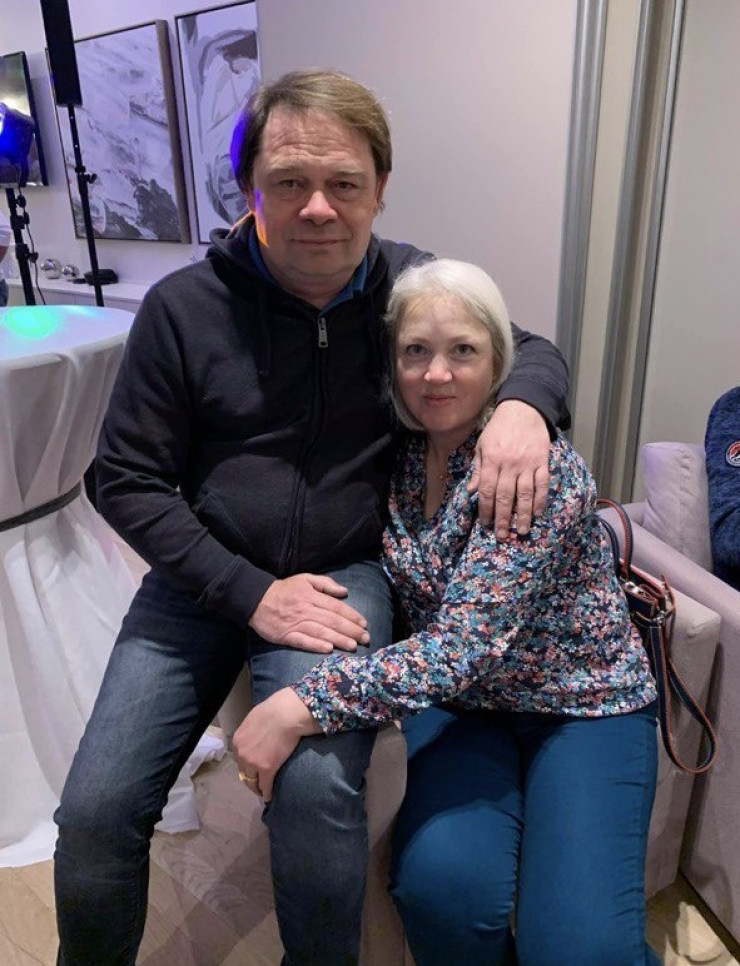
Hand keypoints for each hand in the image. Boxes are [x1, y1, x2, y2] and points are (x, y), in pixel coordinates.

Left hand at [232, 688, 320, 800]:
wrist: (286, 713)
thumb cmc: (275, 709)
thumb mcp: (254, 719)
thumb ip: (251, 731)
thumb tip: (257, 733)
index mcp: (237, 740)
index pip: (239, 758)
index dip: (246, 765)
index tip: (252, 769)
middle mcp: (242, 754)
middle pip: (244, 772)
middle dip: (250, 778)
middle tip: (257, 783)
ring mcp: (253, 763)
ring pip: (253, 781)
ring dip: (257, 787)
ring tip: (262, 791)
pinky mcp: (267, 770)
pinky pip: (265, 786)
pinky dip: (267, 793)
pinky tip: (270, 796)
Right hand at [249, 573, 368, 652]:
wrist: (256, 599)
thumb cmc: (284, 589)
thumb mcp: (305, 578)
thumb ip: (326, 584)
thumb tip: (345, 592)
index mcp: (311, 596)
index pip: (336, 607)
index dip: (352, 616)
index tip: (364, 624)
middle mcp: (306, 610)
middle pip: (332, 621)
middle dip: (351, 630)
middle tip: (365, 638)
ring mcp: (295, 623)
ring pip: (321, 632)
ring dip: (338, 639)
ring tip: (353, 646)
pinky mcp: (286, 635)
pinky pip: (303, 641)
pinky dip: (315, 645)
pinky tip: (328, 649)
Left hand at [467, 399, 549, 537]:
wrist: (523, 409)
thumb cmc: (498, 429)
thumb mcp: (482, 445)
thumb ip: (478, 469)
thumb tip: (471, 491)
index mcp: (492, 460)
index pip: (487, 490)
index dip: (485, 509)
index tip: (485, 523)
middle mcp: (509, 464)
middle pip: (505, 496)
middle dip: (502, 518)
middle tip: (501, 535)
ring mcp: (527, 464)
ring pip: (525, 494)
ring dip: (523, 514)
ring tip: (521, 530)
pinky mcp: (542, 462)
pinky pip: (542, 484)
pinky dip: (540, 499)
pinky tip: (537, 512)